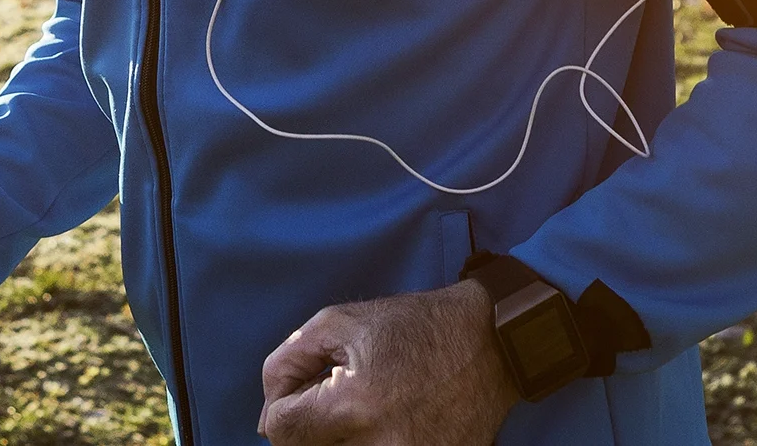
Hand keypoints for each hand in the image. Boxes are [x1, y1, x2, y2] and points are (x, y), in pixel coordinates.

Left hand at [258, 280, 517, 445]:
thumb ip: (287, 363)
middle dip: (308, 427)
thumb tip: (265, 419)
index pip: (281, 432)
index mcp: (355, 405)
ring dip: (338, 439)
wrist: (491, 344)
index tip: (302, 390)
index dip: (279, 406)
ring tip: (360, 410)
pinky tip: (385, 422)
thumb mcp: (337, 323)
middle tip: (333, 399)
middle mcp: (382, 445)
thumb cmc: (412, 327)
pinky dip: (369, 444)